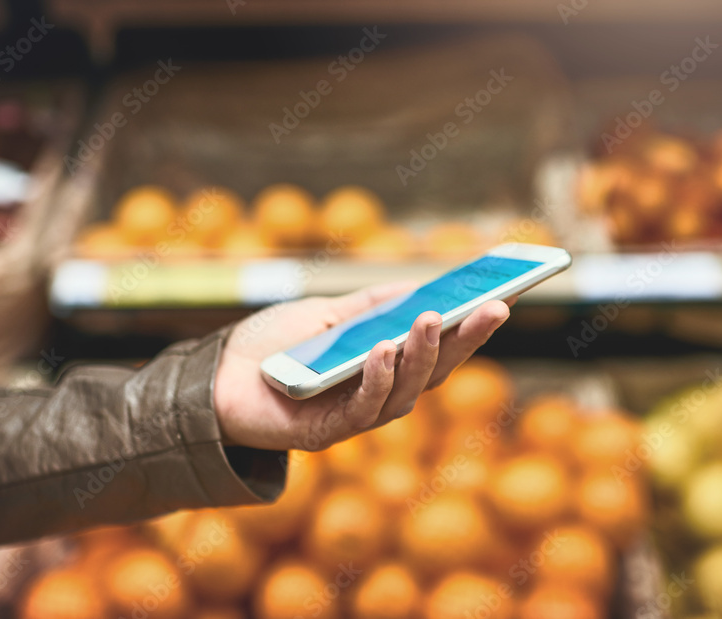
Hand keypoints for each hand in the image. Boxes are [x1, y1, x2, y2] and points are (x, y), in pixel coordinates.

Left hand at [214, 282, 512, 450]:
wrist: (214, 376)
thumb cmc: (271, 346)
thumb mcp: (326, 314)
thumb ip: (370, 306)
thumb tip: (420, 287)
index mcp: (385, 368)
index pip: (439, 349)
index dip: (473, 327)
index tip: (506, 294)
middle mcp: (379, 396)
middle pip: (435, 372)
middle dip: (467, 340)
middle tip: (496, 306)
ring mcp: (355, 416)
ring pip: (405, 392)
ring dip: (423, 355)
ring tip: (433, 319)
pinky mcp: (326, 433)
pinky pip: (362, 410)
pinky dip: (376, 378)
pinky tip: (383, 348)